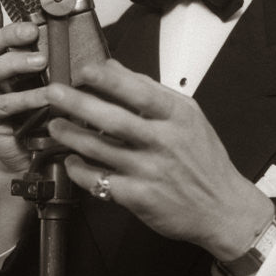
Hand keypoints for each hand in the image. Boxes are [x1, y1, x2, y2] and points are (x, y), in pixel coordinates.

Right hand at [0, 0, 50, 174]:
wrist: (31, 157)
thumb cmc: (41, 112)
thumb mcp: (47, 77)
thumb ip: (50, 53)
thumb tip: (72, 22)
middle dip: (11, 33)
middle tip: (32, 30)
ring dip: (18, 64)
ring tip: (40, 62)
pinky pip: (4, 102)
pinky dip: (26, 98)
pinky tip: (45, 96)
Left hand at [45, 59, 273, 259]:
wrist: (222, 208)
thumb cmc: (204, 160)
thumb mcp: (189, 117)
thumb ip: (152, 92)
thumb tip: (114, 67)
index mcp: (177, 117)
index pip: (140, 92)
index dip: (110, 80)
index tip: (85, 70)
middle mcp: (164, 142)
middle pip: (114, 120)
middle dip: (78, 104)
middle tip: (53, 93)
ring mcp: (150, 170)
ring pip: (101, 149)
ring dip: (72, 136)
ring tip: (55, 125)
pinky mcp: (139, 197)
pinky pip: (100, 181)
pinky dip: (80, 170)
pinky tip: (72, 162)